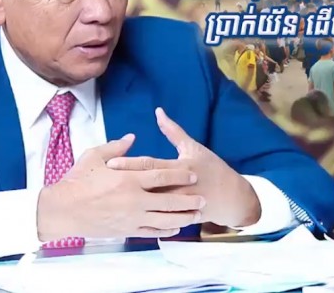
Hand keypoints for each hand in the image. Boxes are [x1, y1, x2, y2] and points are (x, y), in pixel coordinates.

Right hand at [36, 134, 204, 241]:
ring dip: (183, 217)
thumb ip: (116, 147)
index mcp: (128, 179)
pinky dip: (166, 230)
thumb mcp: (94, 157)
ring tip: (196, 214)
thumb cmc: (76, 182)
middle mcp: (134, 200)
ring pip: (164, 219)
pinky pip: (151, 232)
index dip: (180, 175)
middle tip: (203, 198)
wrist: (62, 210)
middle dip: (188, 199)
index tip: (193, 173)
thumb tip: (131, 137)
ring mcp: (131, 217)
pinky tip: (175, 227)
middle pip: (169, 200)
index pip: (161, 175)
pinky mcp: (125, 230)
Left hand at [106, 108, 261, 227]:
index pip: (151, 165)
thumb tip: (158, 112)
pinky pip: (159, 221)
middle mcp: (179, 187)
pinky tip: (125, 218)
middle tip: (102, 182)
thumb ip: (173, 131)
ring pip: (151, 206)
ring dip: (131, 203)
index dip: (130, 163)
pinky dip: (143, 219)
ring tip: (110, 200)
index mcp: (181, 167)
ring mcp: (179, 205)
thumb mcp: (193, 147)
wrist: (231, 197)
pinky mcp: (180, 218)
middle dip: (124, 184)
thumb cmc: (211, 168)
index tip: (110, 163)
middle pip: (147, 186)